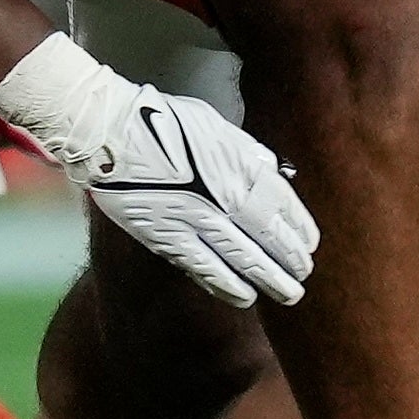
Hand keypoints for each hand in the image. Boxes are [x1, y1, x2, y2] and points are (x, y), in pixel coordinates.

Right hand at [48, 72, 315, 307]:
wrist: (109, 132)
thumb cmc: (162, 121)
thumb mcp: (217, 127)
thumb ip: (246, 153)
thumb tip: (272, 173)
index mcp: (240, 164)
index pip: (283, 205)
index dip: (299, 230)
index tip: (309, 245)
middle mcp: (225, 196)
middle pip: (270, 239)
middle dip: (291, 262)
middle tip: (303, 278)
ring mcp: (197, 220)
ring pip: (243, 261)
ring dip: (269, 281)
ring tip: (287, 295)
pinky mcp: (168, 238)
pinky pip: (205, 269)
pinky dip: (227, 286)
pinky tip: (243, 297)